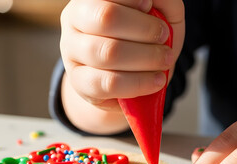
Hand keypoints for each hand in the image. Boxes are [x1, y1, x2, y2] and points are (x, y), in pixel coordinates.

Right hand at [60, 0, 183, 109]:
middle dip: (145, 29)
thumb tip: (151, 0)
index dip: (132, 0)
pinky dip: (139, 83)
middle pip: (106, 18)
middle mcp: (74, 19)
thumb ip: (161, 1)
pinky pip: (108, 83)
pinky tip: (156, 81)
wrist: (134, 76)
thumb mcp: (161, 13)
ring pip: (108, 53)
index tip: (149, 7)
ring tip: (165, 60)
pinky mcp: (78, 82)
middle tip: (164, 37)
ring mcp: (72, 51)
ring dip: (146, 58)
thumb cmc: (145, 38)